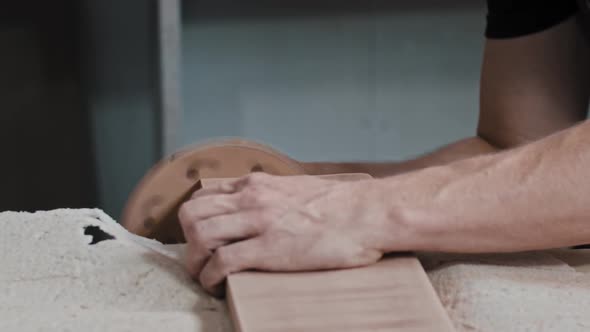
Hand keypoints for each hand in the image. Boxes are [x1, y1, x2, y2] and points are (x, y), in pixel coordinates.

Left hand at [178, 172, 389, 295]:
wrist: (367, 212)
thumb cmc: (341, 205)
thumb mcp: (299, 189)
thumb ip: (274, 195)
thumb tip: (266, 209)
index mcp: (258, 185)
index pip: (205, 195)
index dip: (196, 218)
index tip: (201, 234)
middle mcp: (251, 199)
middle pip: (193, 213)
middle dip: (187, 239)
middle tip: (197, 257)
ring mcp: (258, 223)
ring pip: (200, 236)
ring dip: (194, 261)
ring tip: (202, 274)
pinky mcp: (268, 249)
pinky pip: (221, 262)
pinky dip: (210, 276)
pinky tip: (215, 284)